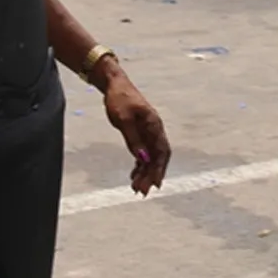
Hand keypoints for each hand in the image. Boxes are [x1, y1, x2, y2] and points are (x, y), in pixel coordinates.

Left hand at [101, 72, 170, 195]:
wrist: (115, 85)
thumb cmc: (119, 99)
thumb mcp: (123, 119)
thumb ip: (133, 138)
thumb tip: (142, 158)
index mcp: (154, 125)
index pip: (162, 152)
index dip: (159, 169)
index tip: (155, 185)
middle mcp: (154, 130)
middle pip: (157, 157)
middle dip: (151, 175)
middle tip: (141, 192)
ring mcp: (148, 132)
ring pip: (150, 157)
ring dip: (145, 173)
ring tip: (136, 189)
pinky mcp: (140, 133)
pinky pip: (143, 152)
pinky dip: (140, 165)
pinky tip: (134, 176)